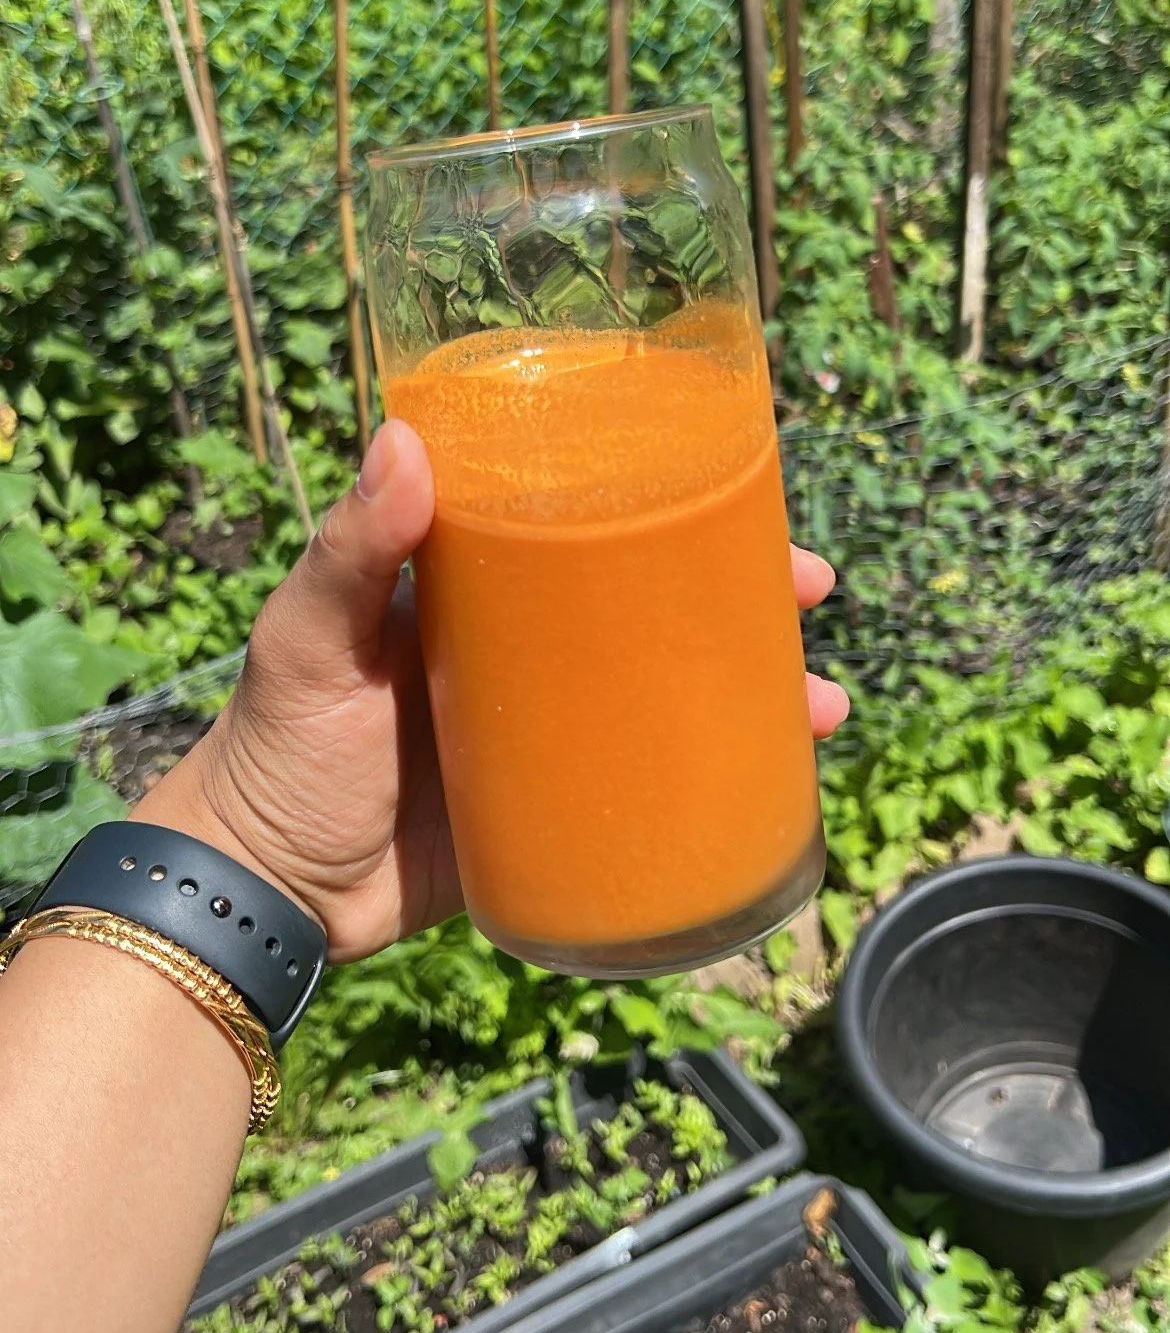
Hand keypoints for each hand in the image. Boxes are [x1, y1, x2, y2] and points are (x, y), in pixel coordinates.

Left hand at [136, 421, 849, 959]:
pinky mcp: (557, 812)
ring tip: (823, 701)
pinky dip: (720, 780)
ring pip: (673, 694)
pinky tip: (782, 782)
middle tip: (809, 587)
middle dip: (741, 595)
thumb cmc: (276, 747)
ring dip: (756, 689)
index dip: (666, 501)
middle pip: (653, 603)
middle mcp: (525, 650)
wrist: (265, 894)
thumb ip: (352, 549)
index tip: (738, 487)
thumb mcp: (309, 638)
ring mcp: (547, 732)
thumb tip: (405, 438)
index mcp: (475, 587)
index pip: (586, 521)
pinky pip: (655, 786)